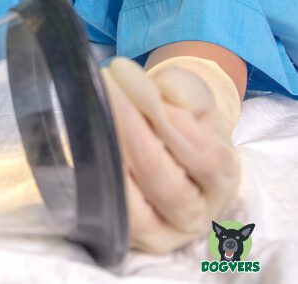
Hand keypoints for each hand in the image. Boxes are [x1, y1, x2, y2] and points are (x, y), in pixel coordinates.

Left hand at [101, 56, 241, 253]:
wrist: (156, 137)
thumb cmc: (180, 116)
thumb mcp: (192, 97)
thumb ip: (186, 91)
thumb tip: (169, 95)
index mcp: (223, 179)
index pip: (205, 156)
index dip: (168, 117)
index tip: (127, 73)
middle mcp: (195, 216)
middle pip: (165, 183)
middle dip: (131, 130)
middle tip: (104, 88)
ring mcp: (158, 233)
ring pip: (136, 207)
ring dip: (110, 153)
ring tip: (91, 107)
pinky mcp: (123, 233)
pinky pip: (106, 213)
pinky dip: (95, 178)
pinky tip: (83, 140)